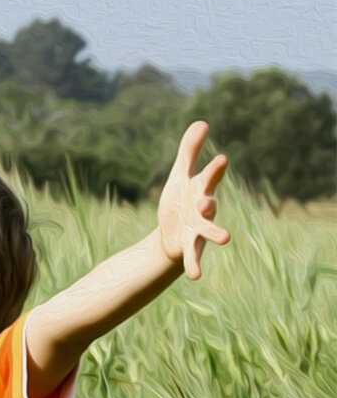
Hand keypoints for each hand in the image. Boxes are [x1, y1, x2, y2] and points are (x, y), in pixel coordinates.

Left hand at [157, 121, 230, 279]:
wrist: (172, 233)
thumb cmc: (180, 201)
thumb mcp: (180, 175)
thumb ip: (190, 151)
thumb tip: (202, 121)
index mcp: (200, 190)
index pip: (208, 177)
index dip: (214, 169)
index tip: (220, 159)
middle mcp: (203, 210)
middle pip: (209, 205)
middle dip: (209, 203)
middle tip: (207, 201)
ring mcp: (198, 229)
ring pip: (209, 231)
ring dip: (216, 233)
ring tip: (226, 238)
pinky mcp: (189, 247)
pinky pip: (194, 257)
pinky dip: (195, 266)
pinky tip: (195, 276)